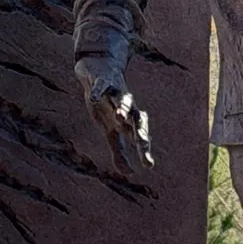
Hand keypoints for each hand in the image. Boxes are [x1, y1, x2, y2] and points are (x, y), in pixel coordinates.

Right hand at [75, 54, 154, 178]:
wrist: (99, 70)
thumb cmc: (107, 104)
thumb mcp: (110, 130)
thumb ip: (119, 152)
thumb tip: (129, 173)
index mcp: (128, 120)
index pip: (139, 136)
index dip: (143, 150)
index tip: (148, 165)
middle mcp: (126, 107)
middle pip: (137, 118)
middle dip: (139, 130)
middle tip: (143, 143)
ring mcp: (115, 93)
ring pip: (122, 99)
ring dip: (122, 106)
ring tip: (120, 116)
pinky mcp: (102, 81)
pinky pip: (100, 86)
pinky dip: (98, 91)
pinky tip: (94, 98)